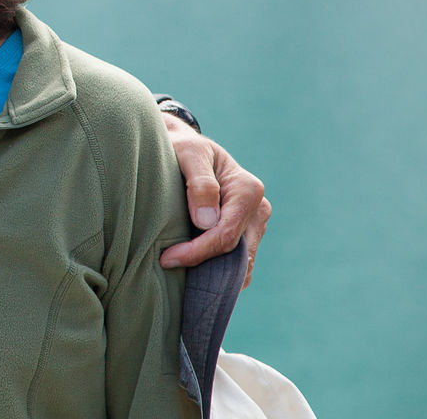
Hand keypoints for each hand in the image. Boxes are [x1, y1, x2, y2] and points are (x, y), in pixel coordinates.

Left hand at [158, 115, 271, 287]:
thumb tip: (206, 222)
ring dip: (213, 275)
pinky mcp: (246, 233)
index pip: (226, 236)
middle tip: (170, 272)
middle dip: (205, 269)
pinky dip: (217, 272)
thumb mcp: (187, 154)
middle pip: (236, 255)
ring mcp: (255, 224)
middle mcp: (259, 209)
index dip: (197, 253)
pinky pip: (236, 261)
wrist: (186, 147)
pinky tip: (192, 275)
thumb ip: (199, 183)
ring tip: (181, 279)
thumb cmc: (183, 148)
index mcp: (248, 191)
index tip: (167, 258)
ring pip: (240, 263)